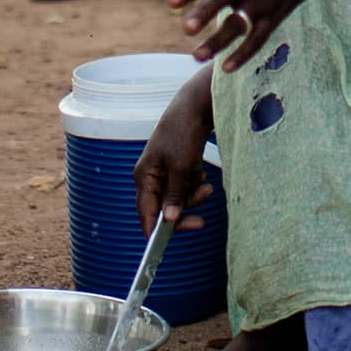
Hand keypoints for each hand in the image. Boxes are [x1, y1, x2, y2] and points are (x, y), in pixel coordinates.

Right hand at [133, 68, 214, 230]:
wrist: (195, 107)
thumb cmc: (183, 133)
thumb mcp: (181, 167)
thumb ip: (174, 195)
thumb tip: (168, 220)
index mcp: (144, 176)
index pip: (145, 212)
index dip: (155, 230)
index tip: (167, 243)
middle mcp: (151, 177)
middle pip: (164, 208)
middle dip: (183, 211)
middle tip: (201, 221)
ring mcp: (164, 172)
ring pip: (177, 199)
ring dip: (193, 196)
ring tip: (206, 184)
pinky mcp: (176, 168)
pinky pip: (185, 187)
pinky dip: (194, 184)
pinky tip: (201, 172)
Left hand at [168, 0, 315, 71]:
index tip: (171, 2)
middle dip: (204, 12)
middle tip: (186, 29)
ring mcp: (259, 0)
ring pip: (237, 23)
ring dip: (218, 40)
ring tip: (196, 56)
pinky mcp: (272, 17)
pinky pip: (257, 38)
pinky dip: (244, 54)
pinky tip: (225, 68)